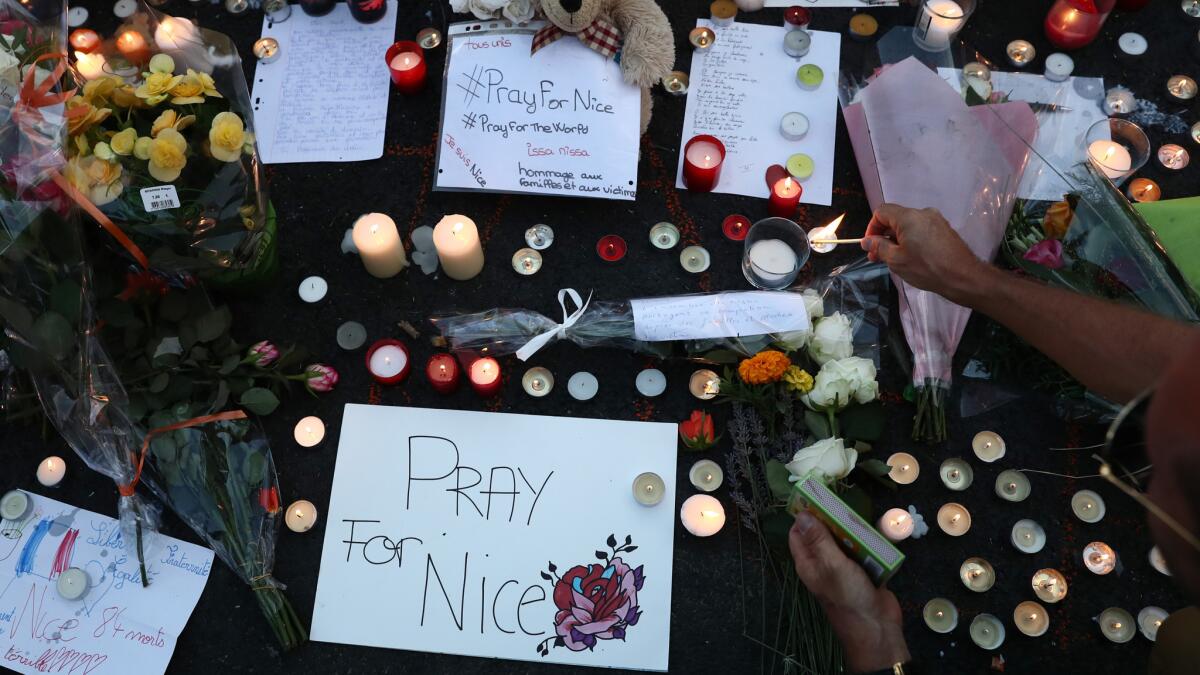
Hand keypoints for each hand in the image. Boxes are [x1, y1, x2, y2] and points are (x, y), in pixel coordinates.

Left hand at [789, 512, 909, 673]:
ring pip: (846, 541)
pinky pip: (865, 551)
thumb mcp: (831, 565)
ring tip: (862, 515)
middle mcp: (824, 563)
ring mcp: (845, 568)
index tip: (816, 496)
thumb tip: (801, 514)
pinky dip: (871, 543)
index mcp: (809, 563)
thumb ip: (818, 540)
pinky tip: (879, 531)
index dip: (804, 516)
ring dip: (855, 531)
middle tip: (844, 502)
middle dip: (833, 520)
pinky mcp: (865, 571)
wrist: (878, 628)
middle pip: (824, 534)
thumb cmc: (848, 597)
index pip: (798, 534)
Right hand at [861, 203, 992, 304]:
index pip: (882, 212)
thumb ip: (878, 247)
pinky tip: (914, 258)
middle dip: (884, 236)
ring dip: (898, 240)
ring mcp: (936, 220)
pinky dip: (912, 240)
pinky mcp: (944, 229)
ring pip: (909, 226)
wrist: (962, 276)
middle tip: (879, 257)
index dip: (871, 228)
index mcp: (909, 216)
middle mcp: (923, 213)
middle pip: (895, 218)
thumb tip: (866, 241)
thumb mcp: (896, 260)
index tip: (871, 246)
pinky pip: (921, 230)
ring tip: (897, 260)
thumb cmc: (926, 268)